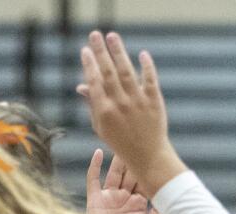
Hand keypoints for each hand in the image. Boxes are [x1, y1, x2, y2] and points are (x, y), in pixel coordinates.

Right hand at [78, 31, 184, 196]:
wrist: (148, 156)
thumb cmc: (121, 142)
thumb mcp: (102, 127)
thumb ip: (93, 105)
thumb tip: (81, 86)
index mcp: (104, 112)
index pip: (94, 83)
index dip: (89, 65)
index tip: (85, 50)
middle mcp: (120, 104)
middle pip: (108, 72)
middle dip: (100, 52)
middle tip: (94, 34)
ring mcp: (138, 102)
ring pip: (126, 71)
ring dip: (119, 52)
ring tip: (112, 36)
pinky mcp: (154, 101)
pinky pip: (149, 79)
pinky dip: (146, 66)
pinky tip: (141, 53)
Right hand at [85, 149, 162, 213]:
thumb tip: (169, 198)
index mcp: (137, 205)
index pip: (144, 181)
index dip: (149, 168)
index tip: (156, 152)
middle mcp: (124, 199)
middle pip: (130, 174)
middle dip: (135, 159)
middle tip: (141, 141)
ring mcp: (108, 199)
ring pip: (114, 173)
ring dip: (119, 158)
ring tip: (124, 142)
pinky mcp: (94, 202)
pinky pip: (93, 180)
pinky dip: (94, 166)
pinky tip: (99, 152)